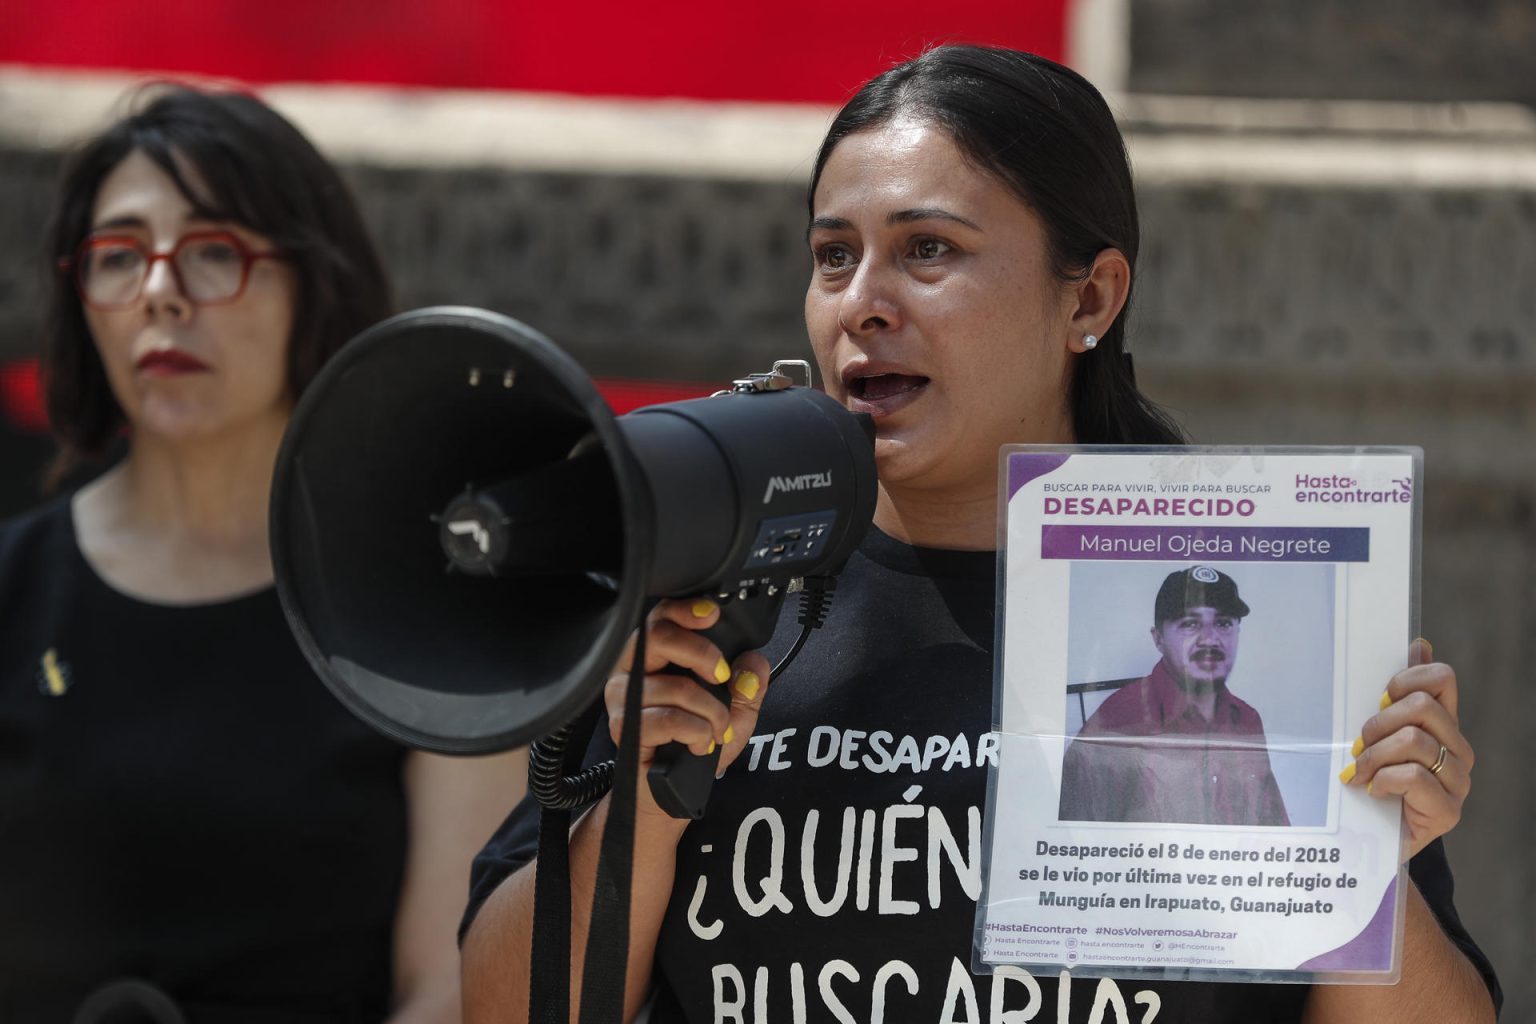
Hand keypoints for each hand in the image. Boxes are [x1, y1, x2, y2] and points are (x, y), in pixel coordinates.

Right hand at [605, 597, 771, 821]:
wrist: (670, 791)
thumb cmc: (693, 746)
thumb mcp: (734, 713)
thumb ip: (748, 686)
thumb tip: (753, 663)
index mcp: (654, 658)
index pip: (661, 618)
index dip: (684, 609)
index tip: (711, 614)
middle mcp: (632, 671)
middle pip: (657, 636)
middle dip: (701, 653)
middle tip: (721, 676)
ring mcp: (623, 699)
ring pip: (674, 686)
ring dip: (709, 711)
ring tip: (717, 729)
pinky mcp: (625, 728)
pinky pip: (668, 719)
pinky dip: (696, 732)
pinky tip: (700, 744)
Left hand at [1342, 638, 1473, 859]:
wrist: (1372, 840)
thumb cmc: (1371, 781)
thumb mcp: (1377, 734)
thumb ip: (1396, 695)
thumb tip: (1419, 644)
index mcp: (1443, 724)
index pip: (1442, 678)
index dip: (1405, 680)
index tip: (1380, 698)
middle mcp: (1457, 749)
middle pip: (1421, 707)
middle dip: (1378, 723)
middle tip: (1360, 747)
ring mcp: (1457, 781)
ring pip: (1414, 740)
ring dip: (1375, 756)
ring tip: (1362, 772)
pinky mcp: (1447, 811)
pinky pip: (1413, 776)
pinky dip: (1384, 780)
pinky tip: (1373, 791)